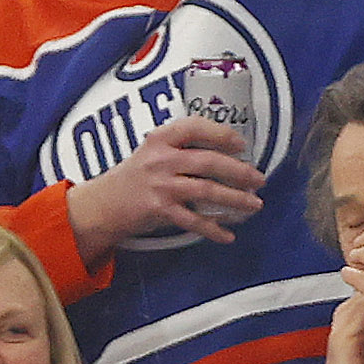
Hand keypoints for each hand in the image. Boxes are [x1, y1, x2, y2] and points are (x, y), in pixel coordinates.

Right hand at [66, 116, 264, 260]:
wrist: (104, 204)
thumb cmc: (135, 178)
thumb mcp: (152, 153)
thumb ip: (180, 150)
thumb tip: (222, 154)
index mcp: (160, 139)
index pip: (193, 127)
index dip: (220, 133)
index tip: (241, 143)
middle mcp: (161, 159)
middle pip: (208, 161)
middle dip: (239, 170)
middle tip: (259, 179)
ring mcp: (161, 185)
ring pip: (206, 190)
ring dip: (235, 199)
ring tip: (254, 205)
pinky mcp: (160, 210)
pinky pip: (194, 221)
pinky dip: (214, 229)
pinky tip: (229, 235)